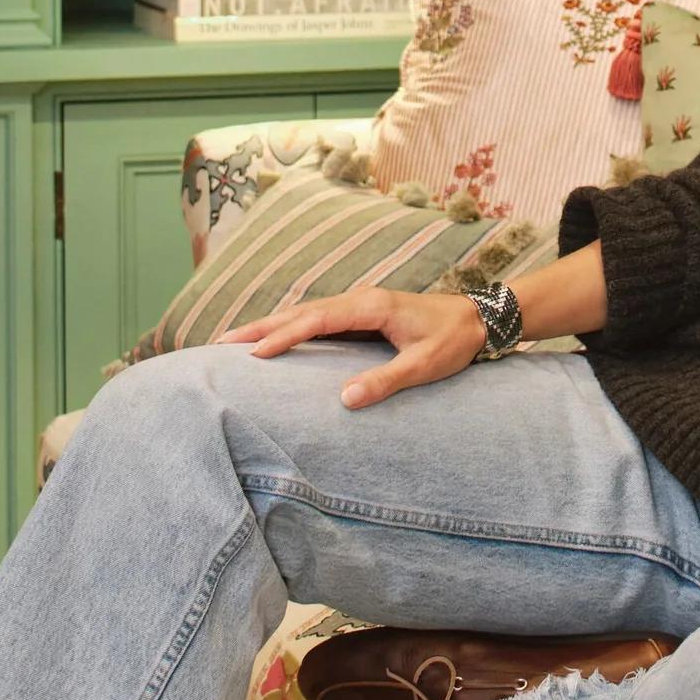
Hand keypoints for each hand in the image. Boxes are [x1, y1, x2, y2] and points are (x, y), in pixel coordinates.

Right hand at [221, 287, 486, 407]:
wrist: (478, 318)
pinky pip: (317, 319)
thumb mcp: (424, 365)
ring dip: (271, 325)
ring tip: (235, 342)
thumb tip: (345, 400)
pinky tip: (274, 340)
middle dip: (261, 327)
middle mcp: (359, 299)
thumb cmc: (452, 341)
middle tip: (222, 343)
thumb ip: (386, 381)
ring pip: (305, 313)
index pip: (317, 318)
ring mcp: (358, 305)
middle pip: (301, 311)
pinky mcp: (360, 314)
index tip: (254, 352)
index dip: (283, 335)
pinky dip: (290, 327)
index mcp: (371, 306)